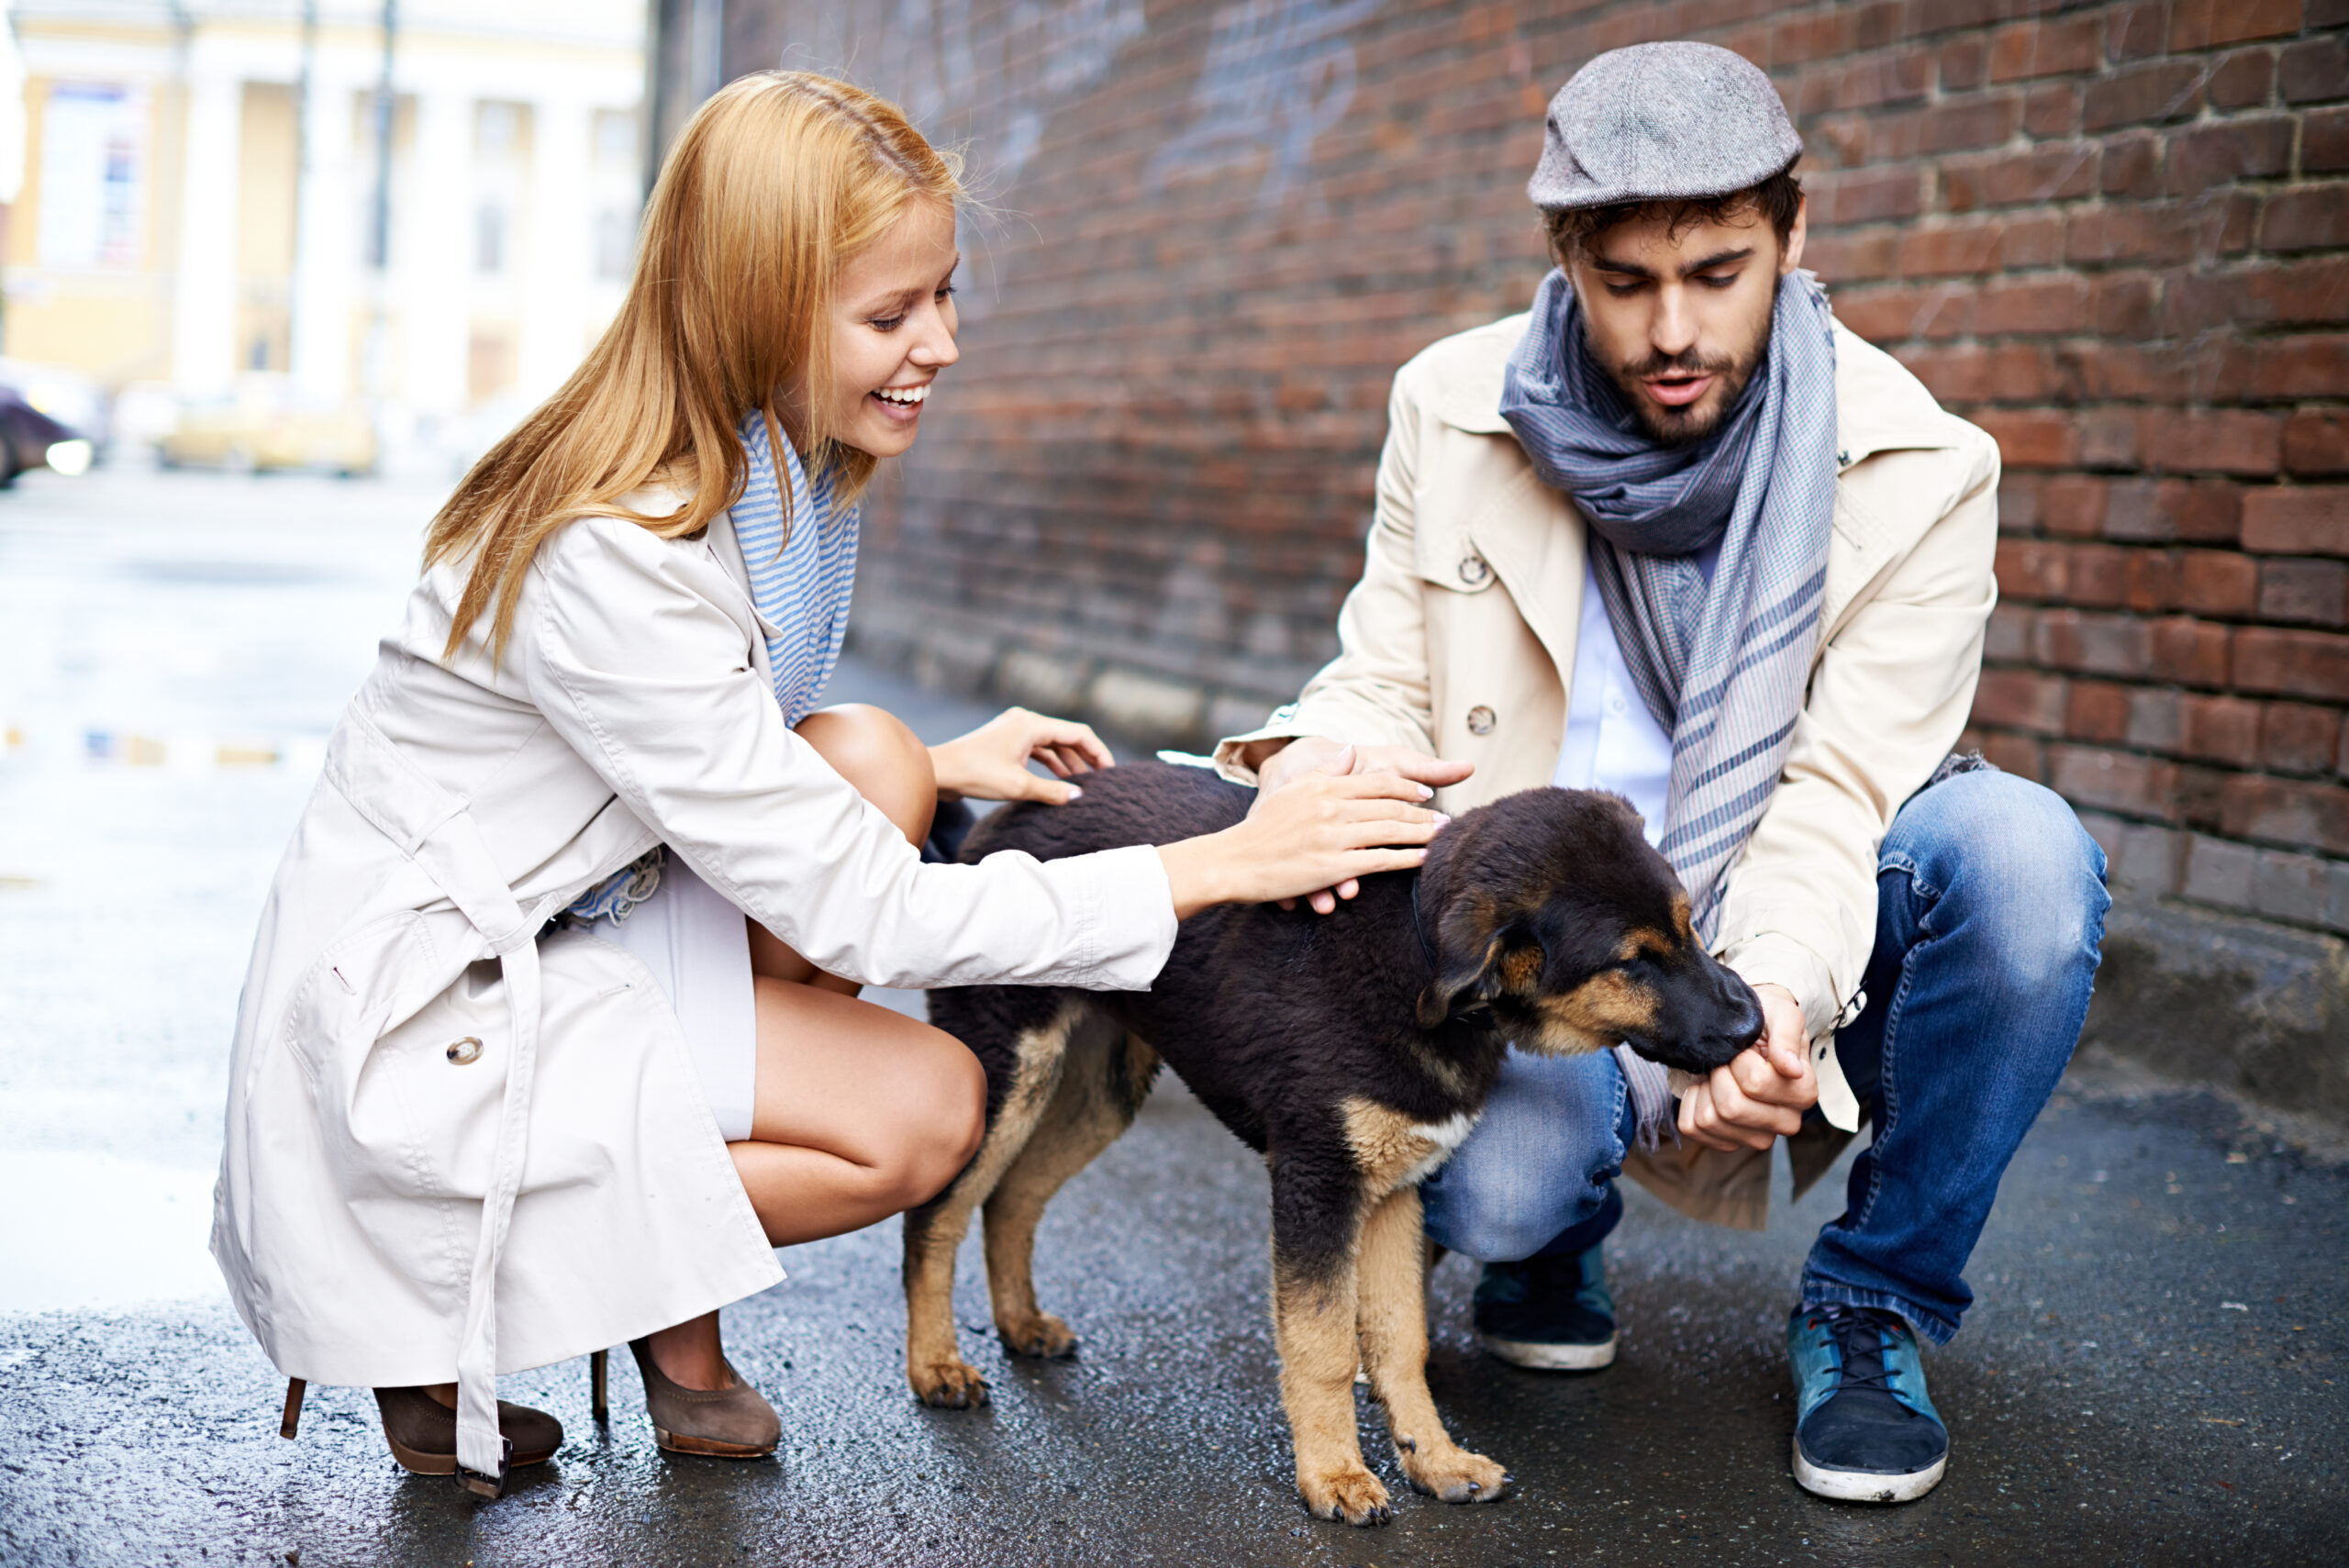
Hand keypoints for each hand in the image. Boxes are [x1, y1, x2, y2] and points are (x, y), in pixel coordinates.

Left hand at [928, 708, 1111, 804]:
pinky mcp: (1004, 742)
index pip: (1079, 733)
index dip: (1098, 752)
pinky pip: (1035, 750)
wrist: (937, 772)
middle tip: (1100, 781)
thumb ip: (1053, 791)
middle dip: (1084, 759)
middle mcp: (1024, 721)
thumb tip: (1079, 796)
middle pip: (1066, 737)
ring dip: (1067, 764)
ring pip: (1051, 745)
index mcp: (1032, 724)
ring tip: (1081, 785)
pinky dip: (1049, 764)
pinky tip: (1057, 781)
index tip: (1111, 773)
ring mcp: (1013, 730)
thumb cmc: (975, 774)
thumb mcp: (1019, 786)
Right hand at [1157, 761, 1444, 919]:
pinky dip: (1406, 858)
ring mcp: (1333, 836)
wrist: (1232, 861)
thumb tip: (1350, 751)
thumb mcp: (1291, 791)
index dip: (1407, 787)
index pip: (1376, 782)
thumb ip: (1325, 772)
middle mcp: (1331, 807)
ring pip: (1390, 831)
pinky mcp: (1333, 865)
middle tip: (1448, 819)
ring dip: (1422, 834)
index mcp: (1323, 786)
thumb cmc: (1261, 830)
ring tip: (1443, 836)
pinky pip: (1379, 860)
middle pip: (1390, 807)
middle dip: (1423, 813)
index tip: (1427, 794)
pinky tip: (1423, 859)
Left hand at [1676, 983, 1818, 1152]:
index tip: (1746, 1048)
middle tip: (1729, 1060)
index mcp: (1803, 1093)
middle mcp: (1785, 1122)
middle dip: (1720, 1075)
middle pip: (1731, 1108)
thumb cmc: (1765, 1020)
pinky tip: (1707, 1087)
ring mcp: (1755, 1137)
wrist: (1743, 1029)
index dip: (1740, 1060)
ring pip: (1709, 1120)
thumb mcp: (1781, 1014)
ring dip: (1705, 1088)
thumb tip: (1792, 1069)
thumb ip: (1787, 1037)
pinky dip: (1691, 1101)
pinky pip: (1691, 1127)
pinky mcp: (1726, 1142)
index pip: (1756, 1084)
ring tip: (1719, 1071)